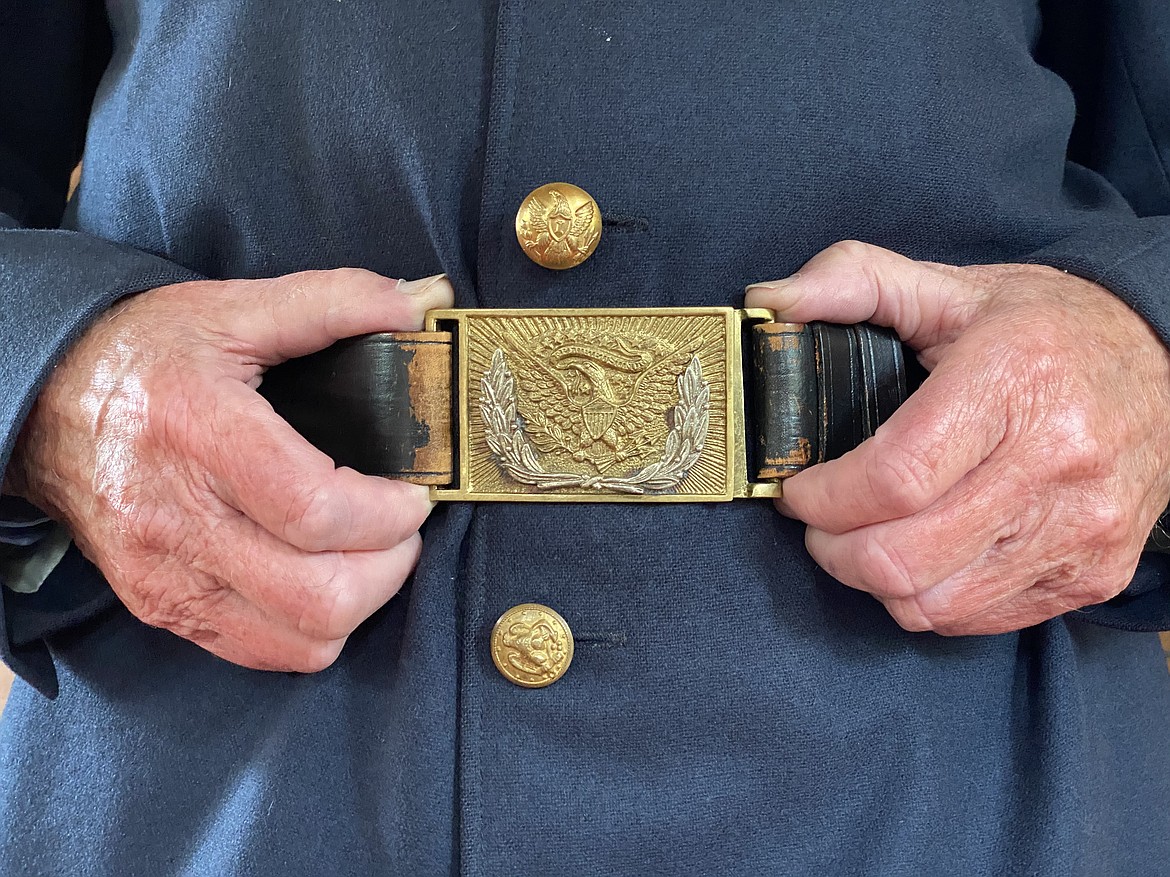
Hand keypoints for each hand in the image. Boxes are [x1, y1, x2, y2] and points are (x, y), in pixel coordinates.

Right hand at [10, 269, 452, 669]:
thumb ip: (332, 302)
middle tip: (399, 526)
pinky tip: (324, 579)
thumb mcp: (231, 309)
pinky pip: (266, 653)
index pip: (312, 508)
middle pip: (318, 595)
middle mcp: (179, 520)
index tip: (413, 493)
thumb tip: (420, 301)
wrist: (41, 404)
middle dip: (389, 566)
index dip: (386, 513)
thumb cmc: (140, 357)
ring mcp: (168, 577)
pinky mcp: (165, 608)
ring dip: (362, 603)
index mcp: (200, 432)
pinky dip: (316, 630)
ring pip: (302, 639)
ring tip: (369, 553)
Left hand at [745, 242, 1169, 634]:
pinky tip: (917, 555)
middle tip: (819, 520)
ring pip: (933, 603)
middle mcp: (1057, 462)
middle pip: (904, 556)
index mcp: (1013, 380)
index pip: (894, 477)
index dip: (824, 498)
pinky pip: (976, 620)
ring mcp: (1081, 529)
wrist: (1169, 363)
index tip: (796, 490)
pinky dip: (926, 599)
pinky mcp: (1092, 574)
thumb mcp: (952, 286)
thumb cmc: (1048, 328)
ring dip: (872, 579)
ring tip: (860, 539)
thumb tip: (770, 298)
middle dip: (832, 548)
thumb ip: (854, 279)